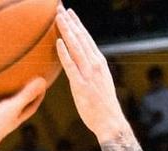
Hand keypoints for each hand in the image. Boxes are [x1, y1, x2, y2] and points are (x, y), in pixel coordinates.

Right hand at [0, 78, 46, 148]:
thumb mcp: (14, 106)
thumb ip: (27, 94)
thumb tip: (43, 80)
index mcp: (14, 118)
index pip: (29, 107)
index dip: (37, 97)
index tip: (43, 84)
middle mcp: (1, 117)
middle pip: (10, 103)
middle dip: (15, 92)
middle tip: (19, 75)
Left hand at [55, 7, 126, 139]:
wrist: (110, 121)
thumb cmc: (103, 106)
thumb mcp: (99, 83)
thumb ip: (90, 72)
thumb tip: (80, 67)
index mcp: (99, 63)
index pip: (86, 39)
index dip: (77, 24)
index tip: (69, 13)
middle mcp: (95, 64)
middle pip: (80, 38)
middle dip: (69, 21)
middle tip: (59, 7)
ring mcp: (88, 74)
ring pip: (76, 47)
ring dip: (66, 30)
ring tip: (57, 17)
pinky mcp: (81, 85)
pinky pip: (71, 66)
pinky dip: (65, 53)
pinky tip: (58, 42)